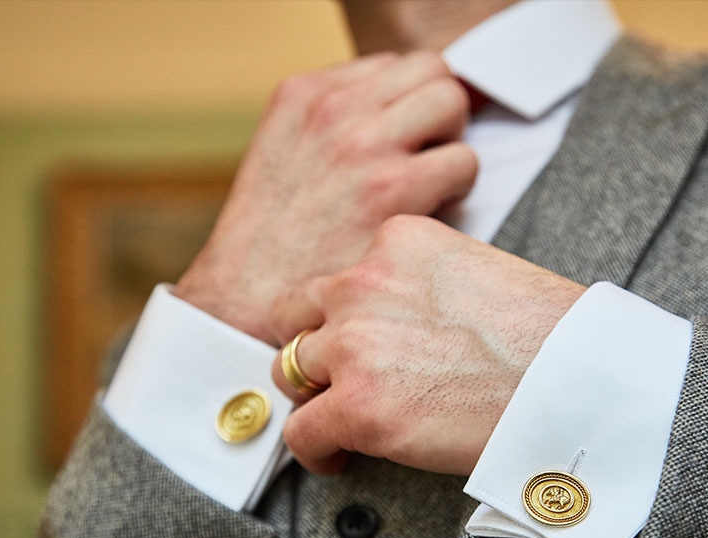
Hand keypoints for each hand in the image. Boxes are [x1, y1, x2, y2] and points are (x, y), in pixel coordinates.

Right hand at [174, 52, 476, 344]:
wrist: (244, 302)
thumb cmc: (269, 242)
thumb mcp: (283, 153)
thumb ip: (332, 124)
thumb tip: (394, 114)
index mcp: (303, 93)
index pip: (390, 65)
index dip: (406, 104)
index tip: (401, 139)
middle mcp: (333, 107)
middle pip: (429, 69)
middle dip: (437, 111)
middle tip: (425, 154)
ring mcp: (364, 143)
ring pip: (452, 102)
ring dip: (450, 142)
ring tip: (429, 182)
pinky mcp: (393, 188)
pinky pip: (463, 161)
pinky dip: (457, 188)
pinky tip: (428, 215)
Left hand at [270, 216, 585, 475]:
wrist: (577, 380)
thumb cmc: (546, 332)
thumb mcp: (471, 271)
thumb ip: (416, 282)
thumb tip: (394, 325)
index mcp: (395, 239)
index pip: (340, 274)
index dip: (344, 315)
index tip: (363, 343)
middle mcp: (362, 280)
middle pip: (299, 314)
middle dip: (316, 346)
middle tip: (341, 377)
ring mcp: (354, 342)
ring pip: (291, 368)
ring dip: (315, 394)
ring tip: (343, 419)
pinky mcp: (359, 405)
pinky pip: (301, 431)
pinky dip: (315, 449)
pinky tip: (341, 456)